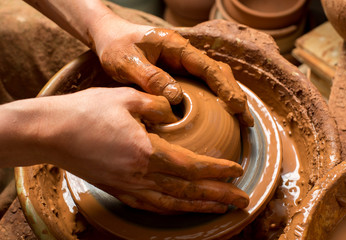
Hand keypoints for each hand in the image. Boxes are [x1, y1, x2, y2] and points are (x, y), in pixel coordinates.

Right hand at [35, 88, 248, 212]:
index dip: (217, 170)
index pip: (191, 166)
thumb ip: (156, 105)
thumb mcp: (126, 97)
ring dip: (199, 208)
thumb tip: (174, 111)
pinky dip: (172, 210)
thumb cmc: (87, 112)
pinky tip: (182, 209)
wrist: (52, 132)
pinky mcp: (118, 190)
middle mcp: (140, 175)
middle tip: (242, 201)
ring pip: (172, 204)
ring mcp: (128, 186)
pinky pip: (151, 206)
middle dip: (218, 197)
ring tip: (220, 210)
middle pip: (187, 191)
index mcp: (145, 151)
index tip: (237, 171)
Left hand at [92, 14, 253, 126]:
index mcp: (176, 46)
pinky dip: (215, 99)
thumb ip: (151, 78)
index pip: (208, 67)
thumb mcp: (128, 62)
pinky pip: (201, 86)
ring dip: (229, 98)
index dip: (225, 87)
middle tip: (247, 119)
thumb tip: (177, 99)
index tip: (237, 106)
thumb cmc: (116, 46)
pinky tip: (220, 114)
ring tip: (241, 120)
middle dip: (235, 95)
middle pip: (218, 73)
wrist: (108, 36)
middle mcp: (184, 54)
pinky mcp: (178, 73)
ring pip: (213, 80)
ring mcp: (182, 64)